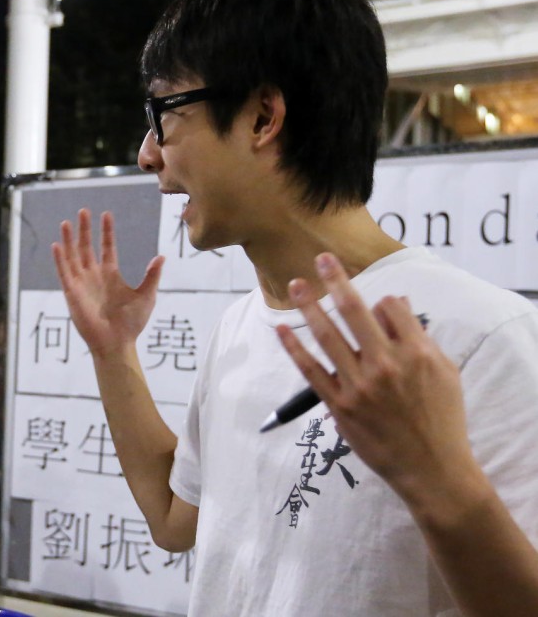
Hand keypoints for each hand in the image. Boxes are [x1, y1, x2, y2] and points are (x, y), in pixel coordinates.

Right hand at [51, 208, 163, 358]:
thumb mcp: (147, 295)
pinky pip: (64, 273)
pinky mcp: (72, 293)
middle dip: (85, 229)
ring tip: (66, 222)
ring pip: (73, 256)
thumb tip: (161, 256)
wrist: (117, 343)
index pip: (107, 247)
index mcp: (111, 274)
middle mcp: (94, 276)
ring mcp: (82, 284)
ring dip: (69, 240)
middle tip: (83, 210)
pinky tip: (57, 245)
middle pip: (87, 247)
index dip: (106, 231)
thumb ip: (152, 275)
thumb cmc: (132, 324)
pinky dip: (60, 259)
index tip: (106, 214)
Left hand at [275, 252, 476, 499]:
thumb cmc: (442, 418)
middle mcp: (385, 364)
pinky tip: (281, 328)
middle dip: (337, 279)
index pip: (390, 307)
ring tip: (295, 284)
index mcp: (415, 352)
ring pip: (327, 335)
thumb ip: (419, 337)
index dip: (381, 301)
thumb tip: (395, 304)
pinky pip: (310, 370)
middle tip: (322, 257)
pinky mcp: (339, 406)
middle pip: (354, 311)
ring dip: (309, 305)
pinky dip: (293, 347)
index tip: (375, 303)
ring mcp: (359, 385)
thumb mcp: (445, 372)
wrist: (432, 468)